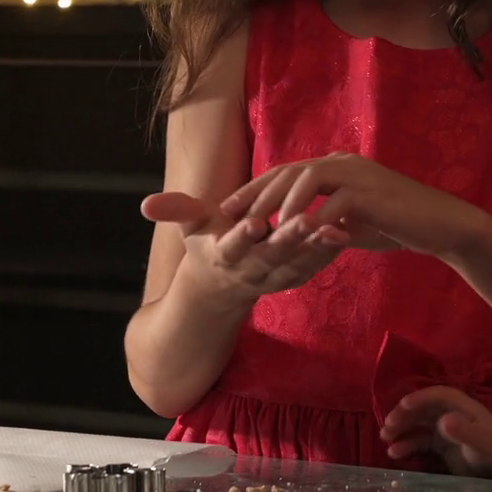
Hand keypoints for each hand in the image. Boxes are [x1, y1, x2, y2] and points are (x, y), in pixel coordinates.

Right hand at [141, 190, 348, 305]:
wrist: (219, 287)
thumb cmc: (206, 244)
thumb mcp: (190, 226)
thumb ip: (175, 210)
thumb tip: (145, 204)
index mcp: (224, 254)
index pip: (233, 245)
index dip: (242, 236)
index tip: (254, 222)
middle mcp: (249, 269)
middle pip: (272, 255)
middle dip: (289, 239)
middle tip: (306, 220)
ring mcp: (273, 277)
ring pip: (297, 264)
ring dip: (317, 249)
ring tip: (337, 227)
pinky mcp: (291, 279)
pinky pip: (312, 268)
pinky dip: (328, 254)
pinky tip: (345, 232)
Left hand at [219, 153, 487, 258]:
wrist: (442, 225)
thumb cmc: (398, 224)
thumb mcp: (354, 223)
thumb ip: (329, 223)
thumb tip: (305, 234)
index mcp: (337, 167)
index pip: (286, 172)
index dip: (254, 188)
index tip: (227, 210)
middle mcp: (344, 164)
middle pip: (290, 169)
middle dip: (258, 193)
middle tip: (232, 217)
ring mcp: (360, 175)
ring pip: (310, 176)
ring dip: (284, 201)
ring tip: (264, 227)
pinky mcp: (375, 193)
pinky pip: (339, 199)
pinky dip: (319, 215)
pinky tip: (303, 235)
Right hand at [379, 386, 491, 482]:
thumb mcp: (481, 445)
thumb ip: (464, 432)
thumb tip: (443, 420)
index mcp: (467, 409)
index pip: (440, 395)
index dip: (421, 397)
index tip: (403, 405)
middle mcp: (455, 417)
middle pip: (426, 408)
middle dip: (406, 414)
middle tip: (388, 425)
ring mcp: (449, 433)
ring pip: (420, 425)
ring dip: (402, 428)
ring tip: (385, 437)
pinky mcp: (444, 449)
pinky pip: (422, 443)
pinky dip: (408, 446)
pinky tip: (395, 453)